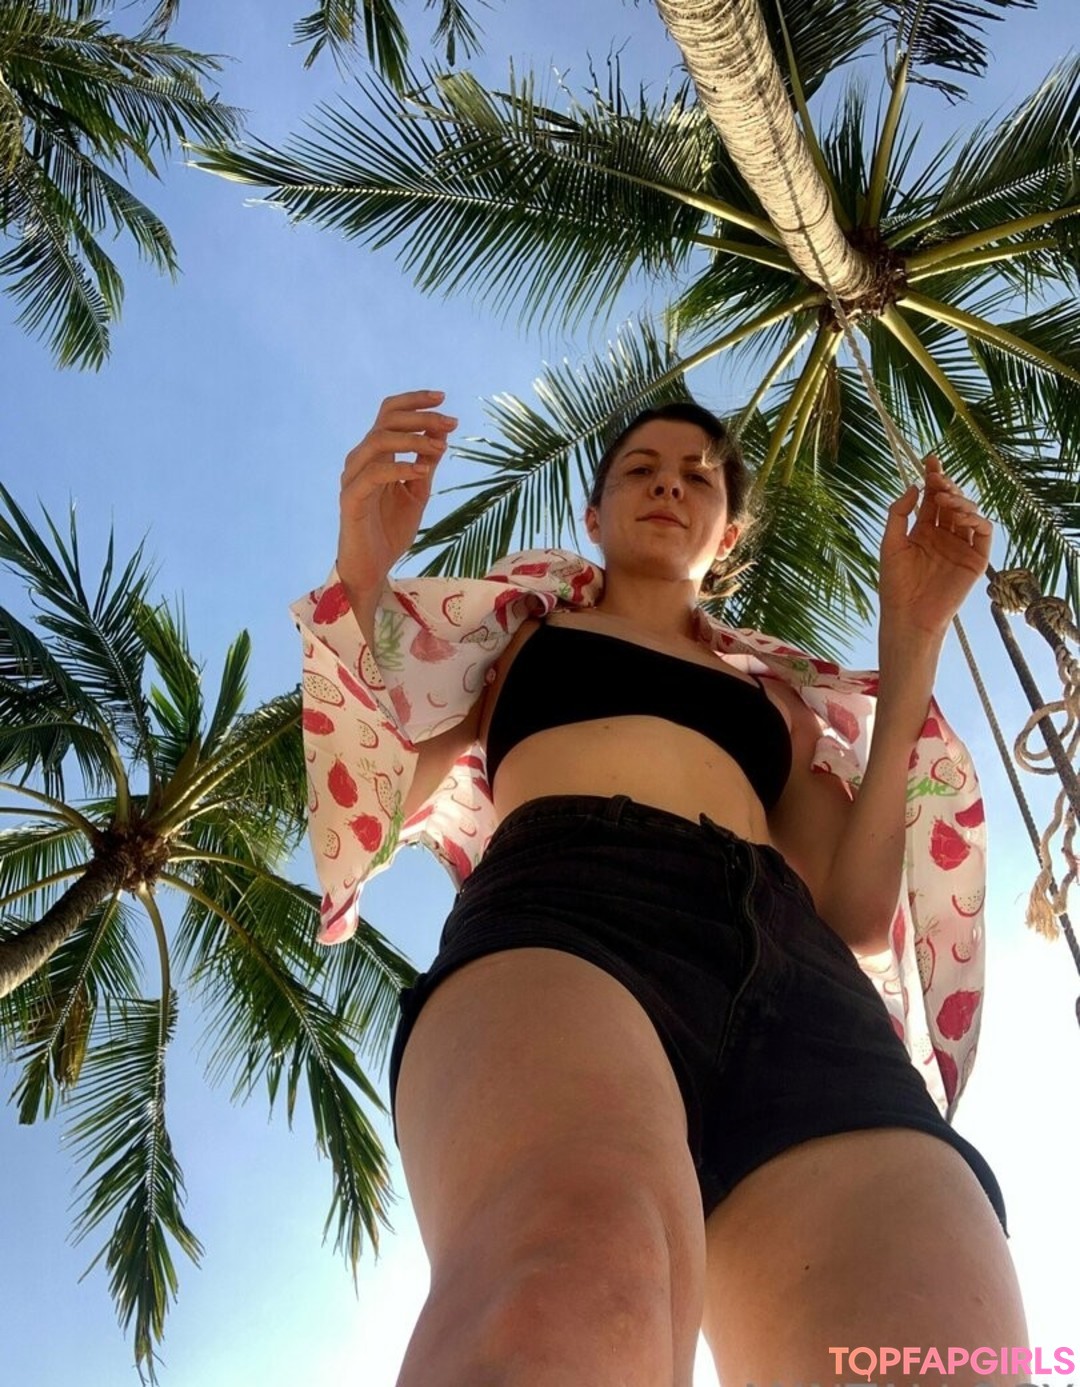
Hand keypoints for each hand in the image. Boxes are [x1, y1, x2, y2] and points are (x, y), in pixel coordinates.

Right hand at [336, 390, 456, 593]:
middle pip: (386, 421)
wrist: (372, 567)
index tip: (443, 398)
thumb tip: (441, 432)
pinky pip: (373, 474)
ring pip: (378, 441)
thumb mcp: (417, 492)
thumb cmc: (391, 530)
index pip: (389, 414)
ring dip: (413, 440)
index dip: (414, 401)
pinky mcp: (350, 499)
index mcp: (376, 455)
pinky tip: (422, 471)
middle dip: (421, 417)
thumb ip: (426, 462)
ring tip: (440, 447)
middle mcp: (361, 460)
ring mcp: (353, 478)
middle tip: (451, 423)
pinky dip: (400, 468)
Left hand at [878, 455, 992, 635]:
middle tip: (938, 478)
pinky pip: (983, 532)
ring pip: (969, 512)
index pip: (932, 497)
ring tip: (944, 499)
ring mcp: (961, 546)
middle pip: (952, 501)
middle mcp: (944, 535)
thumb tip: (914, 486)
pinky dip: (975, 518)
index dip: (933, 477)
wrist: (908, 615)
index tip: (930, 460)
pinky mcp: (975, 559)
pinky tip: (959, 516)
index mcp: (923, 530)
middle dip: (947, 485)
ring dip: (960, 500)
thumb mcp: (891, 543)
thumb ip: (899, 514)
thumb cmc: (895, 583)